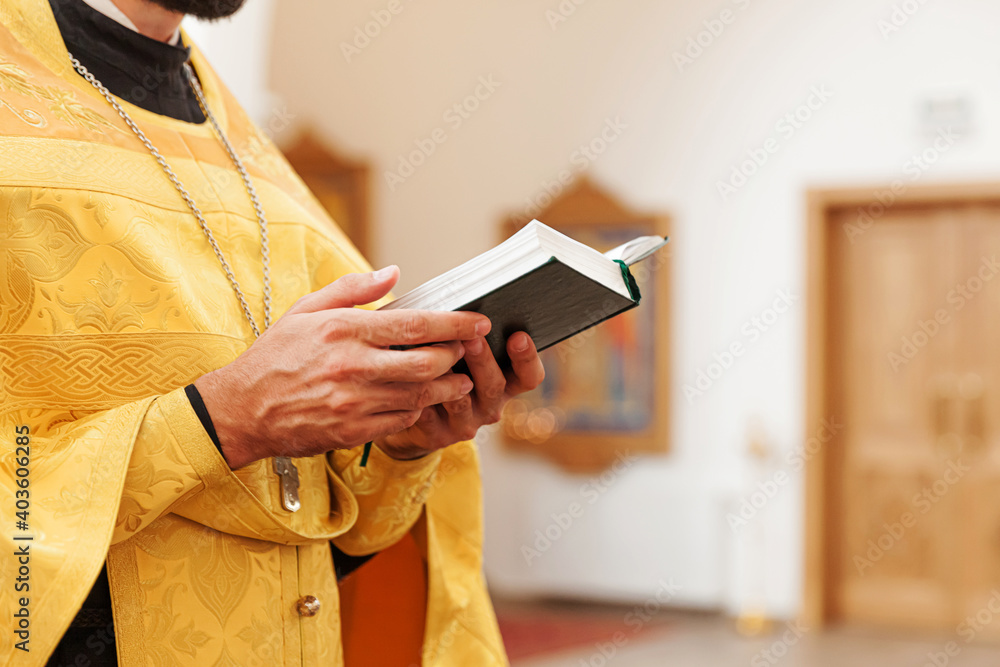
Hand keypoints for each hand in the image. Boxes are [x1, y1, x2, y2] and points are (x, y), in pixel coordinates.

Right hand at [195, 266, 490, 468]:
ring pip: (420, 395)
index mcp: (345, 330)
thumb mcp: (306, 310)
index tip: (479, 321)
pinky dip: (417, 410)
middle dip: (456, 356)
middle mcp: (353, 366)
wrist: (241, 409)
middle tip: (468, 351)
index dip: (455, 323)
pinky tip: (422, 401)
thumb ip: (353, 290)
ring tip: (459, 379)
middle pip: (427, 362)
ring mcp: (353, 402)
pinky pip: (401, 421)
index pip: (415, 324)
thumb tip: (394, 273)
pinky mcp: (352, 431)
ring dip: (447, 387)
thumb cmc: (275, 355)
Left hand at [377, 331, 544, 459]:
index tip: (518, 336)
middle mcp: (490, 406)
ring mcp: (466, 423)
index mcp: (505, 384)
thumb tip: (467, 312)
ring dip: (450, 379)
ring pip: (461, 401)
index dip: (528, 358)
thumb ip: (471, 338)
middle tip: (473, 339)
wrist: (412, 411)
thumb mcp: (464, 355)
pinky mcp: (438, 436)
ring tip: (438, 357)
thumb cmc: (443, 369)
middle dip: (484, 360)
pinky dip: (421, 395)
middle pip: (494, 386)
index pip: (529, 376)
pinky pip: (429, 415)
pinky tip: (411, 380)